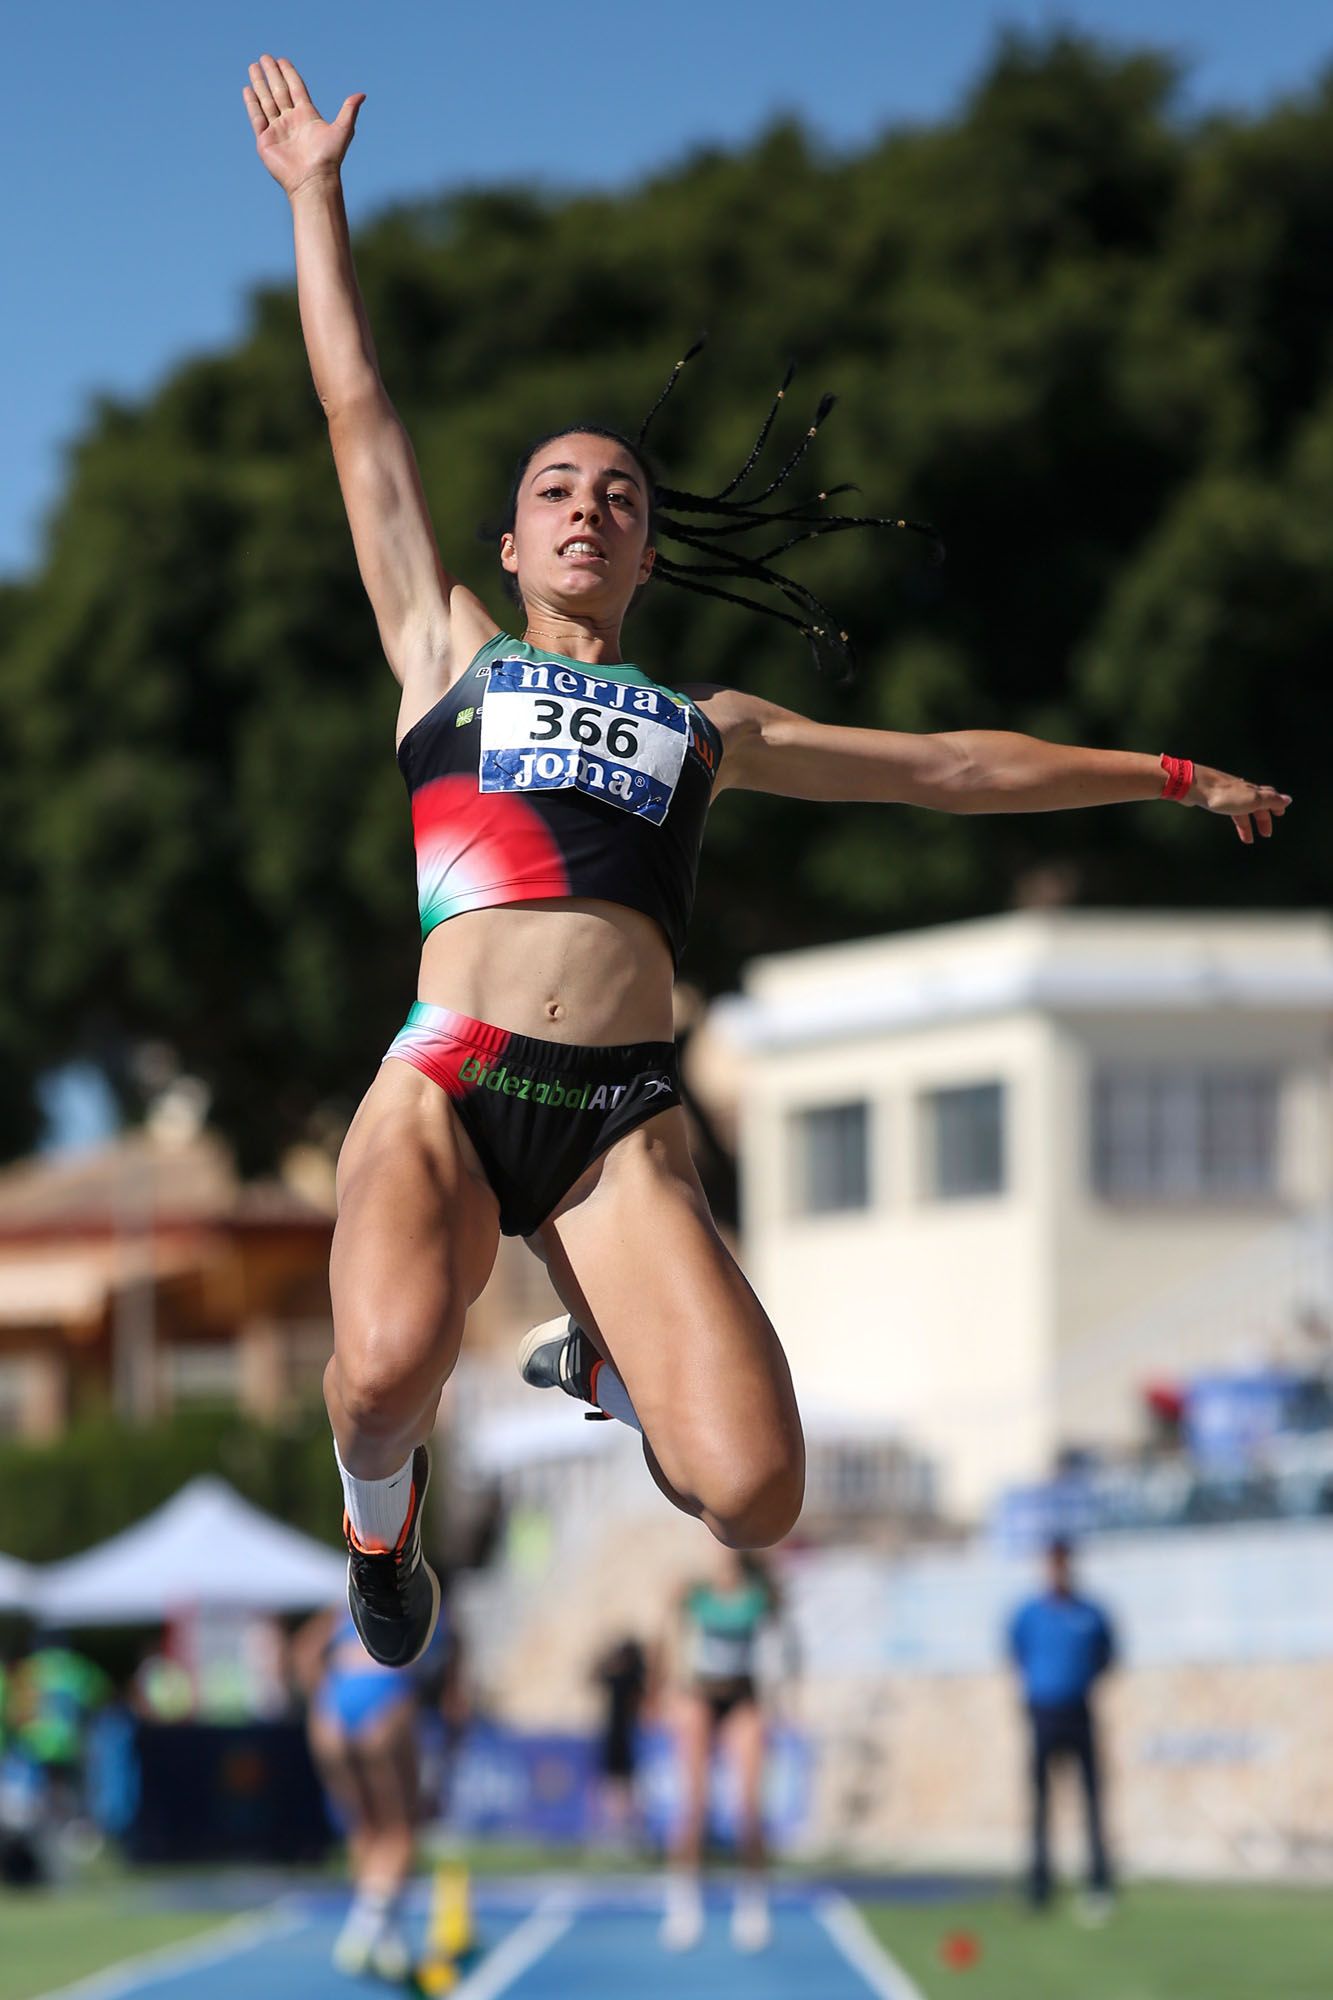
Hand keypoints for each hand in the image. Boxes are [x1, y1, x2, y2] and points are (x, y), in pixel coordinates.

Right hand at [243, 55, 363, 196]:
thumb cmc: (328, 159)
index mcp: (307, 116)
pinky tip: (248, 89)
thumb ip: (349, 111)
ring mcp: (277, 130)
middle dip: (272, 74)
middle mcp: (291, 121)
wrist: (313, 181)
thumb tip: (362, 95)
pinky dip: (252, 103)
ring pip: (266, 101)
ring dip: (260, 84)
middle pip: (279, 91)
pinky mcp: (266, 140)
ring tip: (253, 67)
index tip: (282, 60)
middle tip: (265, 57)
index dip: (289, 74)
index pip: (296, 89)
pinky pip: (257, 117)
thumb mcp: (343, 131)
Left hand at [1188, 764, 1291, 844]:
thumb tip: (1289, 799)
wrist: (1194, 786)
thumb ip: (1270, 800)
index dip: (1276, 806)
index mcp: (1252, 790)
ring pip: (1241, 809)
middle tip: (1265, 834)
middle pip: (1256, 805)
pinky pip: (1228, 809)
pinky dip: (1234, 818)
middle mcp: (1241, 789)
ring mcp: (1227, 793)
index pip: (1269, 797)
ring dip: (1247, 824)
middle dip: (1262, 819)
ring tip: (1247, 840)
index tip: (1280, 815)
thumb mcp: (1252, 800)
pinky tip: (1229, 820)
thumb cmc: (1223, 794)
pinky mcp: (1213, 797)